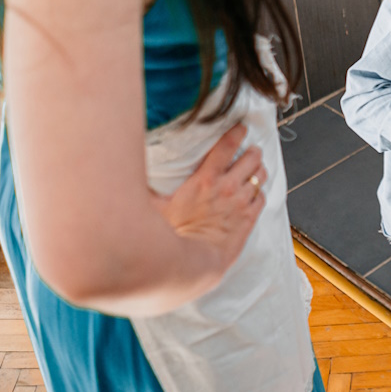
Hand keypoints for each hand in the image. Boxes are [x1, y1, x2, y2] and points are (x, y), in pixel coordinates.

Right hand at [151, 123, 266, 271]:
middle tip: (251, 150)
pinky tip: (256, 193)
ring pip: (260, 176)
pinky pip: (262, 198)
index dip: (236, 133)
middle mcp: (227, 187)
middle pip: (250, 158)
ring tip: (257, 168)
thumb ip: (146, 190)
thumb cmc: (174, 236)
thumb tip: (128, 177)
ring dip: (259, 170)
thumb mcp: (154, 208)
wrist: (195, 263)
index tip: (240, 128)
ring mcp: (240, 202)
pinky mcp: (249, 219)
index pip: (226, 147)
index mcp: (204, 180)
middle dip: (252, 152)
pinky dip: (260, 193)